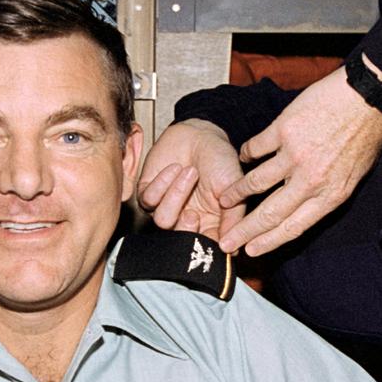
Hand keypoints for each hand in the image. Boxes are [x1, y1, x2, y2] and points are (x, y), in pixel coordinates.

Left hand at [137, 119, 245, 239]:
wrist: (200, 133)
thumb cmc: (219, 158)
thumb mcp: (233, 186)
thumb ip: (233, 217)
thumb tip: (233, 248)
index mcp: (210, 224)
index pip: (203, 247)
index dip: (203, 248)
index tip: (210, 240)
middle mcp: (187, 220)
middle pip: (178, 243)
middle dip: (184, 230)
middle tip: (193, 214)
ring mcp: (167, 208)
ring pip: (162, 221)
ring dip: (176, 195)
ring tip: (190, 172)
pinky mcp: (149, 193)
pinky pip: (149, 200)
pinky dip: (162, 182)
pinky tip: (175, 167)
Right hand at [217, 62, 381, 255]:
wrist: (370, 97)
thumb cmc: (366, 135)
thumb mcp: (353, 176)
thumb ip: (326, 192)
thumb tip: (303, 206)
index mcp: (330, 195)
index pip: (294, 227)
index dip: (269, 242)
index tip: (251, 251)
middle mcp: (311, 180)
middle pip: (270, 213)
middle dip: (244, 231)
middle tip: (226, 242)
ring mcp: (295, 155)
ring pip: (256, 182)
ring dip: (236, 192)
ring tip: (224, 198)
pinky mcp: (284, 129)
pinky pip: (256, 148)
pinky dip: (246, 154)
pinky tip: (242, 156)